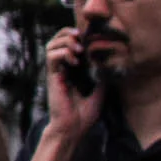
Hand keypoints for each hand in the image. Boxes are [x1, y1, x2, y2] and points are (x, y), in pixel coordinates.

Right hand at [43, 27, 103, 141]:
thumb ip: (102, 73)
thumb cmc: (85, 113)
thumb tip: (109, 58)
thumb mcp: (101, 88)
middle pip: (56, 39)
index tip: (91, 38)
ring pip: (51, 45)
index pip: (69, 43)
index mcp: (72, 69)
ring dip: (65, 42)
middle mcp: (62, 68)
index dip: (76, 35)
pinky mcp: (52, 77)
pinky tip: (75, 61)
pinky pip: (52, 57)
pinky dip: (63, 53)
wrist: (74, 128)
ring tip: (78, 49)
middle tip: (81, 38)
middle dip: (68, 33)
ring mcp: (56, 72)